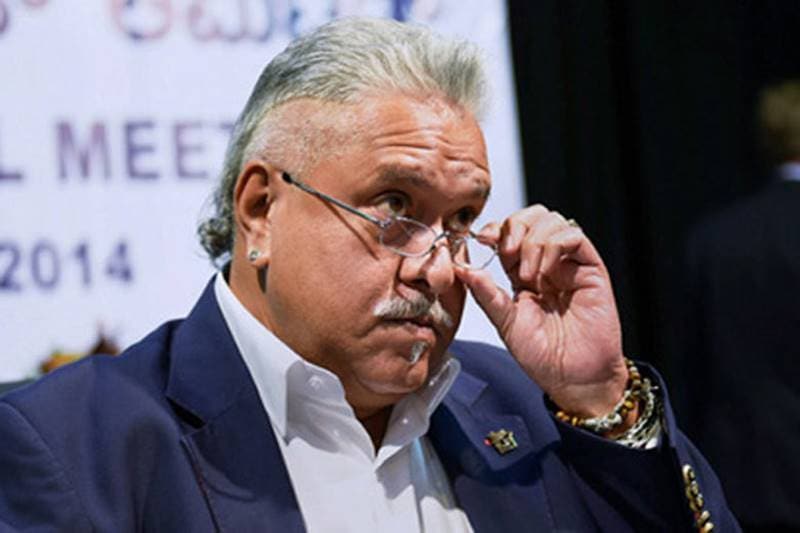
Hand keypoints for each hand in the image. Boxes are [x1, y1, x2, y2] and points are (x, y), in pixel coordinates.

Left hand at [456, 205, 627, 416]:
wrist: (574, 379)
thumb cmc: (543, 356)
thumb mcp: (505, 322)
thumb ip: (486, 294)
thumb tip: (461, 268)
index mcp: (523, 273)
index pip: (510, 232)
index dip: (496, 228)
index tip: (482, 239)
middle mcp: (548, 264)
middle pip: (532, 216)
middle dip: (514, 226)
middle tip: (505, 251)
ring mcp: (570, 264)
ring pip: (552, 220)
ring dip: (532, 241)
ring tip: (528, 275)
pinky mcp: (591, 269)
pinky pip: (574, 236)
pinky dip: (553, 246)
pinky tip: (545, 273)